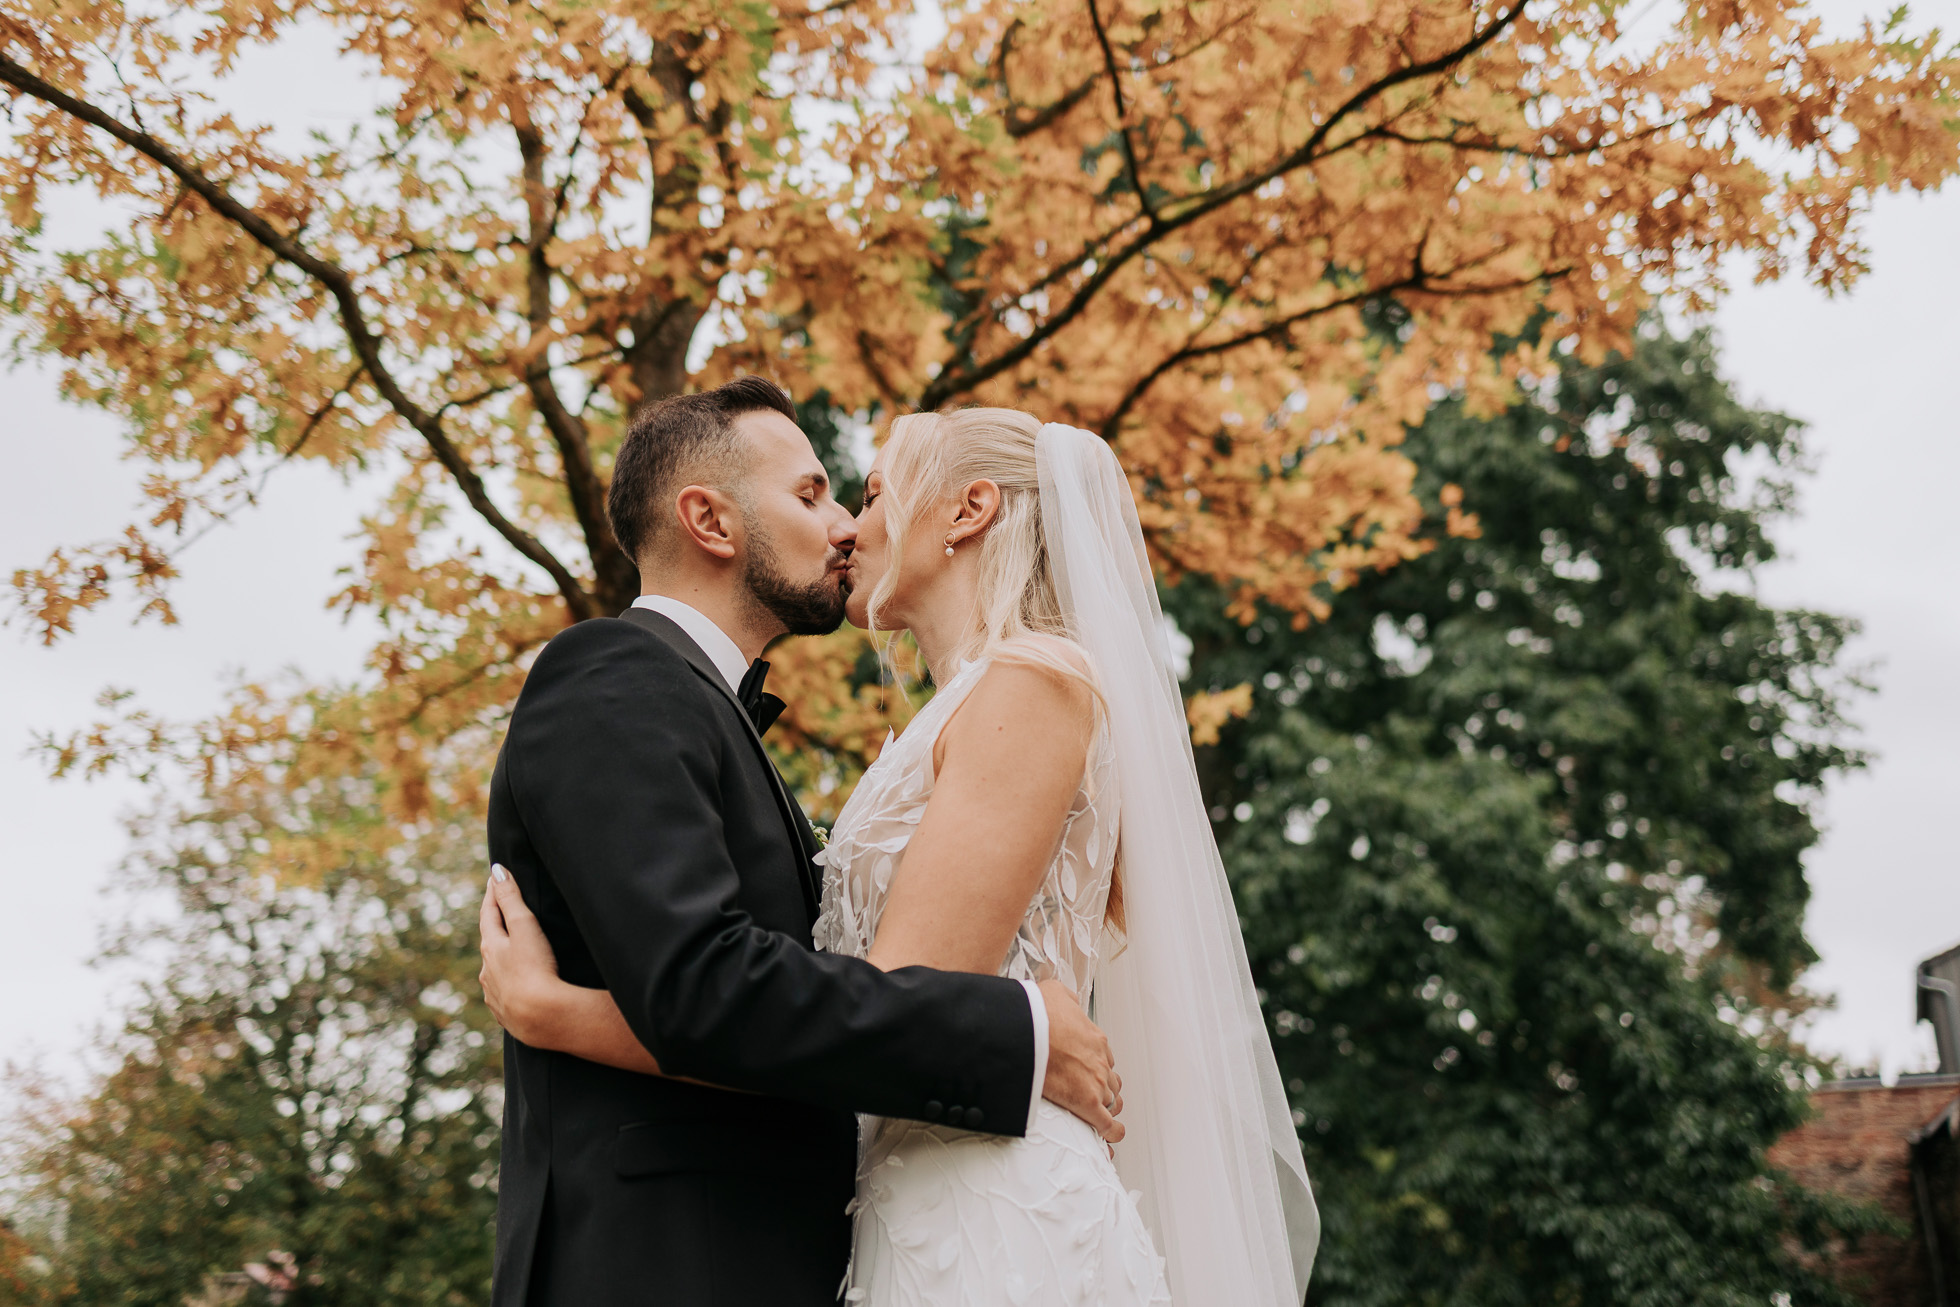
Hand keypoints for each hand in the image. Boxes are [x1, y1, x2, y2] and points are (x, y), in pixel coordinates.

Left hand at [478, 864, 565, 1043]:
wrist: (540, 1017)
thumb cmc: (534, 968)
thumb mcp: (524, 926)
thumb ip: (511, 899)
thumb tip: (497, 871)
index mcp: (490, 946)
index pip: (489, 913)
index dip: (494, 893)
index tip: (496, 876)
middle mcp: (486, 970)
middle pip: (489, 941)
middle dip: (495, 925)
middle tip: (500, 911)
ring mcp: (494, 993)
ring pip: (494, 969)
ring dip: (500, 957)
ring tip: (510, 950)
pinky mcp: (506, 1013)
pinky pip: (503, 992)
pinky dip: (508, 982)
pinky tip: (515, 986)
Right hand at [1037, 978, 1124, 1142]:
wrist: (1029, 1029)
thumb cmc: (1038, 1012)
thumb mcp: (1055, 993)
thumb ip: (1066, 1000)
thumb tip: (1064, 1001)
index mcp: (1094, 1038)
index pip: (1103, 1057)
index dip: (1097, 1067)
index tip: (1089, 1071)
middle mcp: (1100, 1061)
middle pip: (1110, 1080)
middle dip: (1105, 1088)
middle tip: (1094, 1094)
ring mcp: (1096, 1082)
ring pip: (1111, 1100)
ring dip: (1107, 1108)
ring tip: (1102, 1116)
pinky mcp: (1086, 1102)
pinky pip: (1106, 1124)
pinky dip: (1111, 1132)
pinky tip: (1111, 1136)